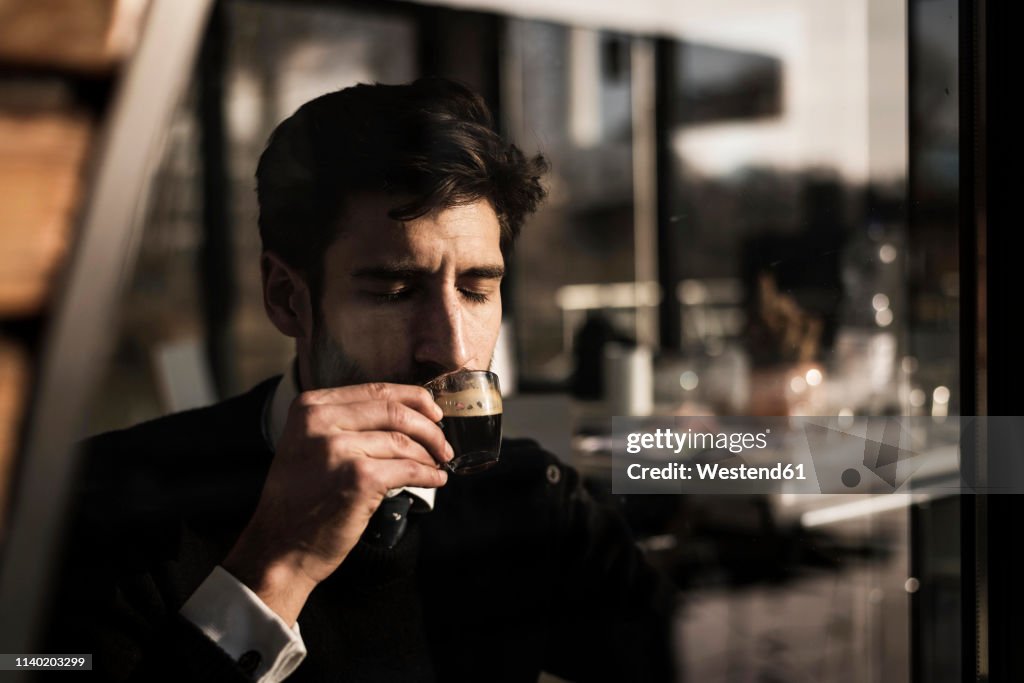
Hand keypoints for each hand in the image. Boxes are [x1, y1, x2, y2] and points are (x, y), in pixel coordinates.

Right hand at [222, 382, 450, 624]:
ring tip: (437, 465)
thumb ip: (344, 421)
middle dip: (429, 427)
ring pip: (404, 442)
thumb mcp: (308, 444)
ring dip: (429, 455)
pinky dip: (429, 475)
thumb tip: (406, 411)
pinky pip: (409, 470)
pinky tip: (436, 480)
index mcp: (310, 407)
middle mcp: (320, 422)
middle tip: (443, 444)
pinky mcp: (359, 478)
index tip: (434, 412)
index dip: (413, 398)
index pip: (375, 391)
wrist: (281, 547)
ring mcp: (339, 449)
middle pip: (394, 411)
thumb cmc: (301, 498)